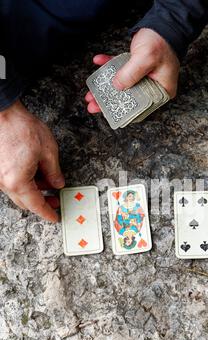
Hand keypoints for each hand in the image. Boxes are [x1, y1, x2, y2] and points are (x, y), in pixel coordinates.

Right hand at [0, 100, 64, 221]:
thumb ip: (54, 172)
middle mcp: (4, 182)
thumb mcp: (48, 151)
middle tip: (55, 199)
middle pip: (25, 201)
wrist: (1, 111)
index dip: (47, 213)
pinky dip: (24, 181)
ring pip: (18, 191)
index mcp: (18, 181)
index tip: (54, 217)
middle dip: (42, 202)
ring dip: (33, 190)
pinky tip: (34, 172)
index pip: (36, 205)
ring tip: (48, 180)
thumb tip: (58, 183)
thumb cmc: (20, 127)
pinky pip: (11, 181)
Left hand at [85, 28, 179, 112]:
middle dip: (109, 101)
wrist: (162, 24)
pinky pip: (121, 71)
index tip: (108, 113)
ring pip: (122, 87)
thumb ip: (131, 73)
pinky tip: (99, 62)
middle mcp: (153, 87)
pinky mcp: (136, 68)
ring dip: (106, 87)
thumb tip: (116, 86)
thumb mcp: (146, 58)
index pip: (141, 107)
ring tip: (91, 92)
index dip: (123, 112)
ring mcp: (144, 78)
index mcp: (161, 91)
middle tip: (94, 105)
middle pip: (129, 99)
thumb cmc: (161, 41)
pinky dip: (109, 66)